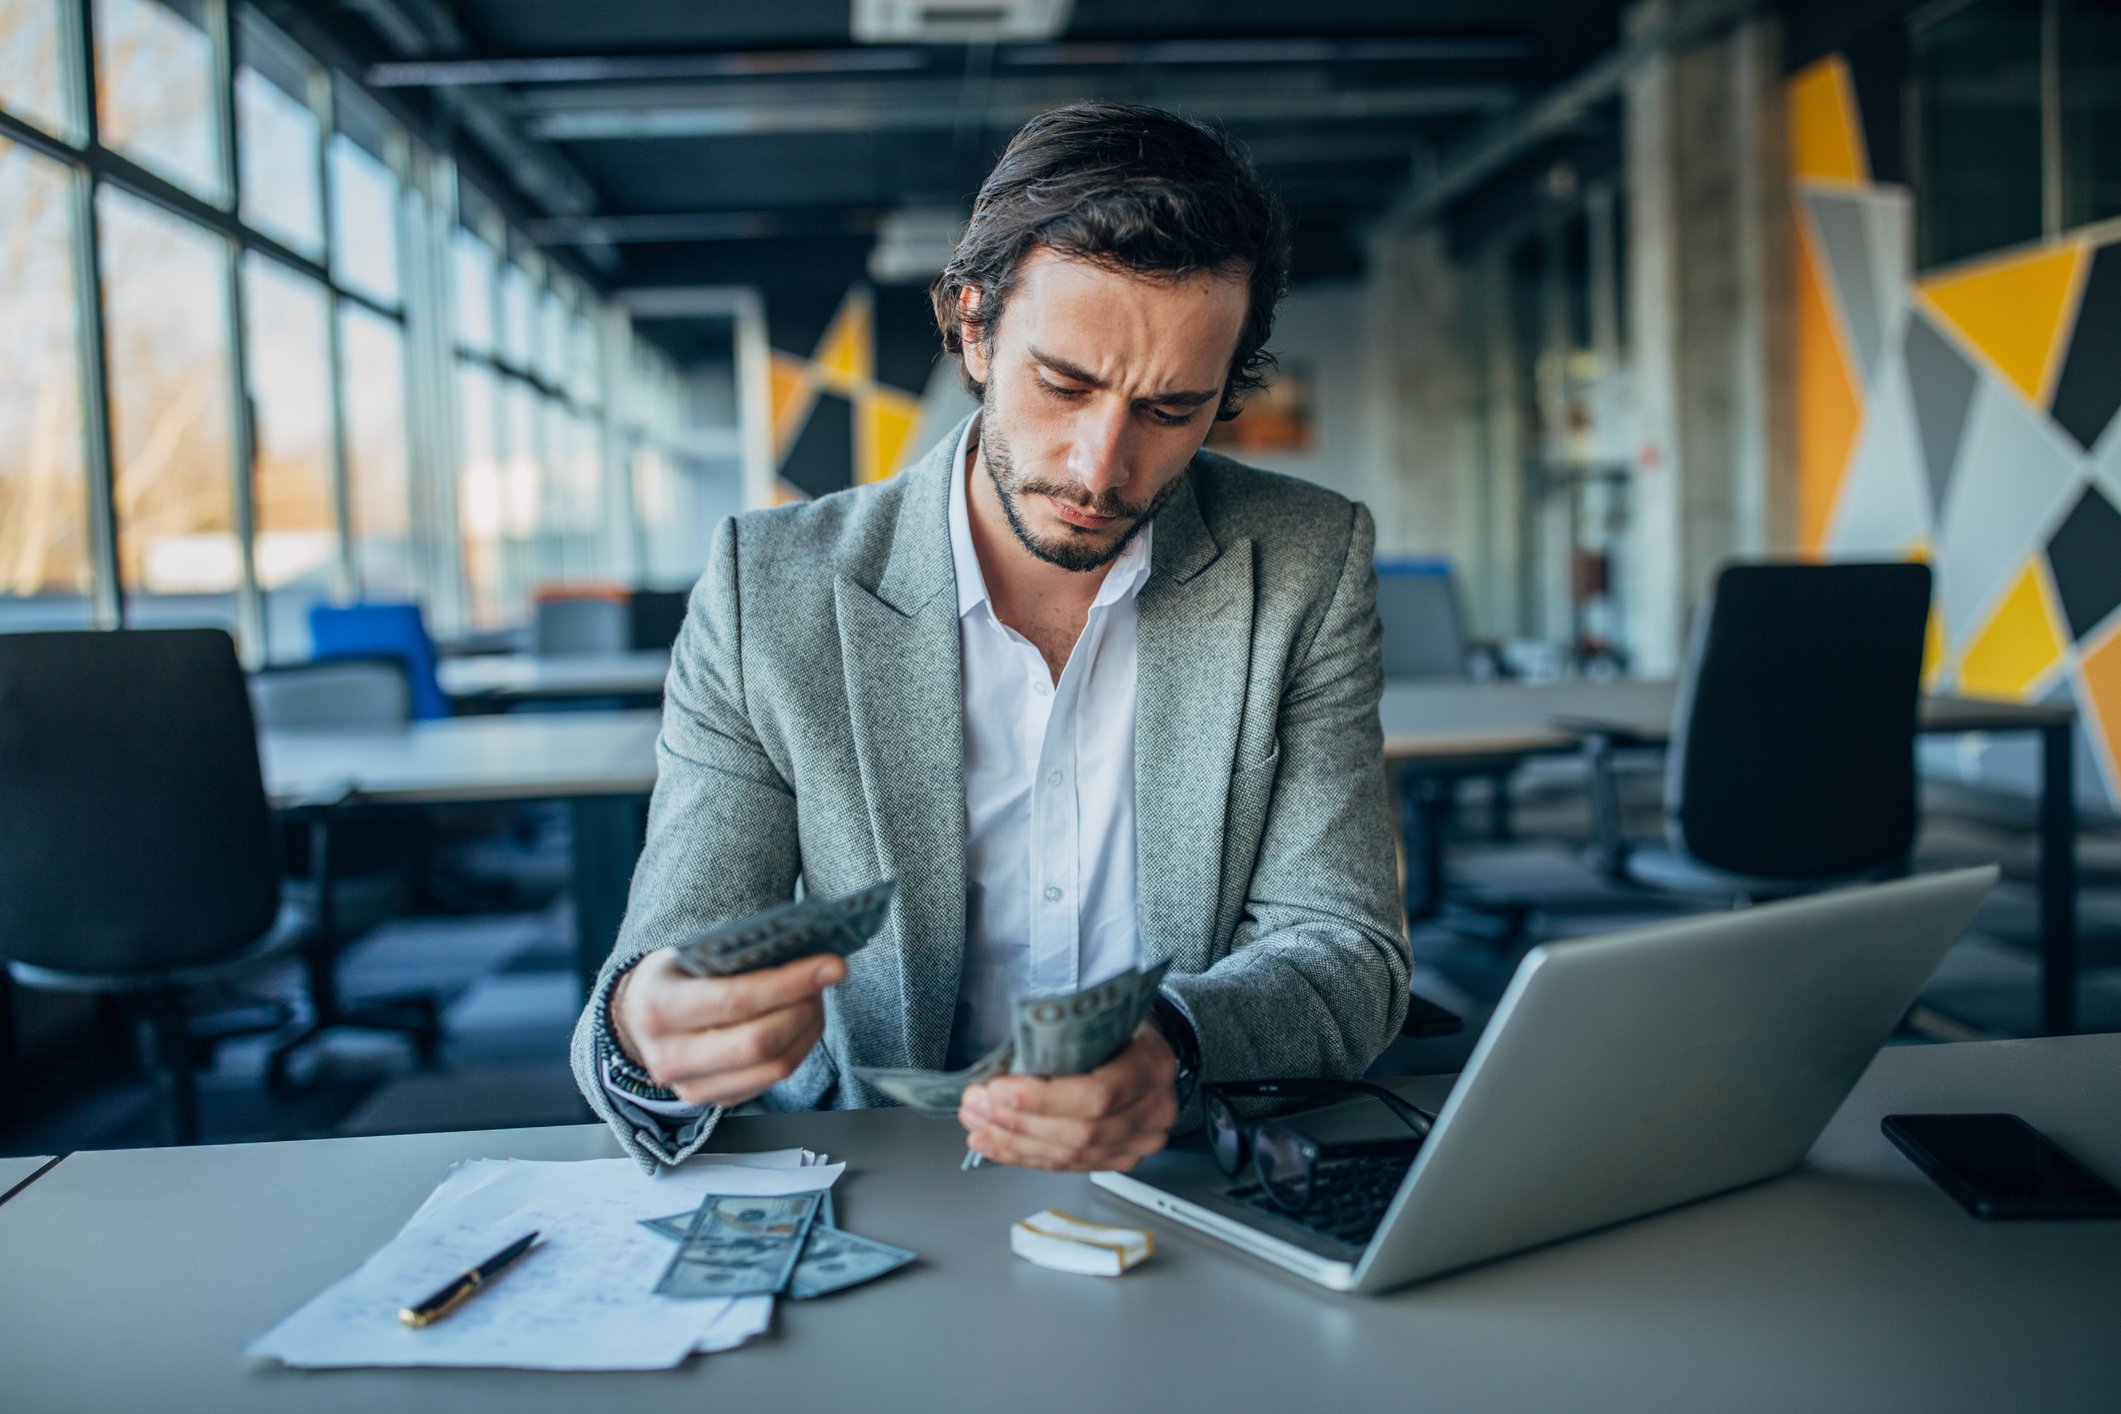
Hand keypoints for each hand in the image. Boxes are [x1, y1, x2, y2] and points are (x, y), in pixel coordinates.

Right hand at [611, 948, 845, 1107]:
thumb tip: (804, 950)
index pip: (736, 1000)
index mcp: (660, 1008)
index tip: (830, 965)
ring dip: (808, 1030)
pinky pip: (772, 1080)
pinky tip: (800, 1022)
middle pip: (760, 1042)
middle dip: (804, 1008)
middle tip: (824, 979)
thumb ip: (738, 956)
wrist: (637, 1019)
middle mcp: (671, 1056)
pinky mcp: (716, 1101)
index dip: (790, 984)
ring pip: (773, 1067)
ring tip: (814, 998)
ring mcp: (692, 1087)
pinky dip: (798, 1048)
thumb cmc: (673, 979)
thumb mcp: (689, 954)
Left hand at [957, 1022, 1179, 1171]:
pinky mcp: (1119, 1159)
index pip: (1098, 1094)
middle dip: (1017, 1121)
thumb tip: (1006, 1055)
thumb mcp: (1100, 1013)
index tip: (998, 1090)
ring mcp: (1139, 1140)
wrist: (1146, 1046)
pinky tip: (992, 1142)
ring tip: (976, 1122)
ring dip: (1012, 1140)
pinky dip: (1022, 1155)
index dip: (1043, 1099)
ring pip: (1069, 1154)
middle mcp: (1154, 1109)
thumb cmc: (1120, 1024)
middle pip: (1079, 1131)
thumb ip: (1066, 1036)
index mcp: (1153, 1065)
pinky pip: (1066, 1165)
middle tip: (976, 1105)